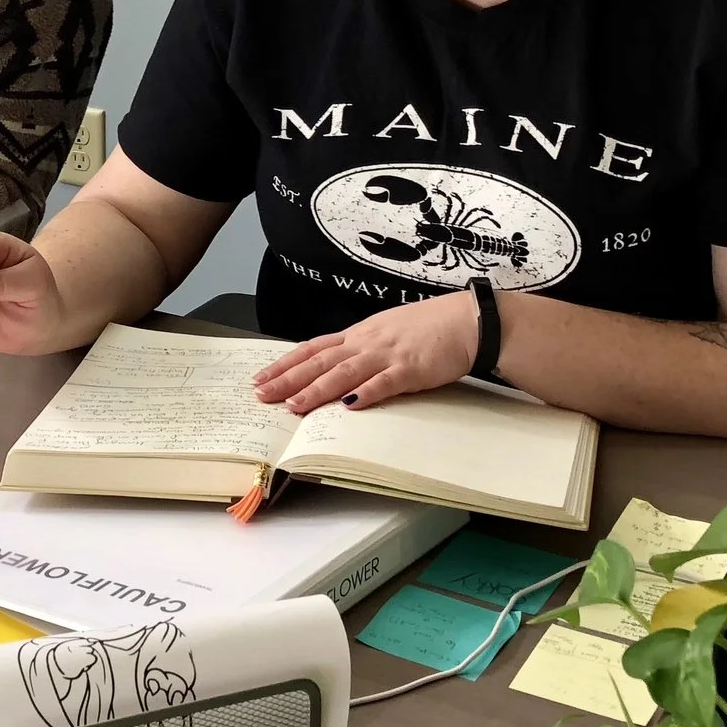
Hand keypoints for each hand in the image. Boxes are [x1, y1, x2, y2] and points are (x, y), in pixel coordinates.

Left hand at [251, 289, 479, 413]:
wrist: (466, 320)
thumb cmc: (428, 328)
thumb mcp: (386, 332)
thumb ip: (362, 349)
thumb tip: (337, 365)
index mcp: (359, 334)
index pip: (313, 348)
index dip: (285, 363)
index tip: (261, 377)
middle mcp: (366, 342)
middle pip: (320, 361)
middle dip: (288, 379)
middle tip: (261, 395)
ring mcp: (387, 355)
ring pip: (344, 373)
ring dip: (317, 390)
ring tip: (293, 405)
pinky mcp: (410, 369)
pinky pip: (384, 383)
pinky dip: (365, 394)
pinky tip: (349, 406)